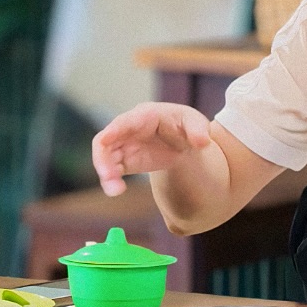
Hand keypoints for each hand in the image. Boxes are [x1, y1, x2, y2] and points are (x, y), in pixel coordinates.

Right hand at [92, 102, 213, 195]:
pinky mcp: (125, 160)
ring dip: (106, 173)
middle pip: (106, 140)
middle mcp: (128, 129)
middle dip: (103, 158)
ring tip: (115, 191)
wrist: (182, 139)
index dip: (113, 130)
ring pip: (105, 158)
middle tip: (108, 177)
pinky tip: (117, 191)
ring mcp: (124, 144)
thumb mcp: (195, 123)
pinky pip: (112, 171)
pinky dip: (112, 181)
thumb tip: (203, 141)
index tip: (104, 141)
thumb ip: (198, 130)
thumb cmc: (185, 124)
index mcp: (145, 115)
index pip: (124, 121)